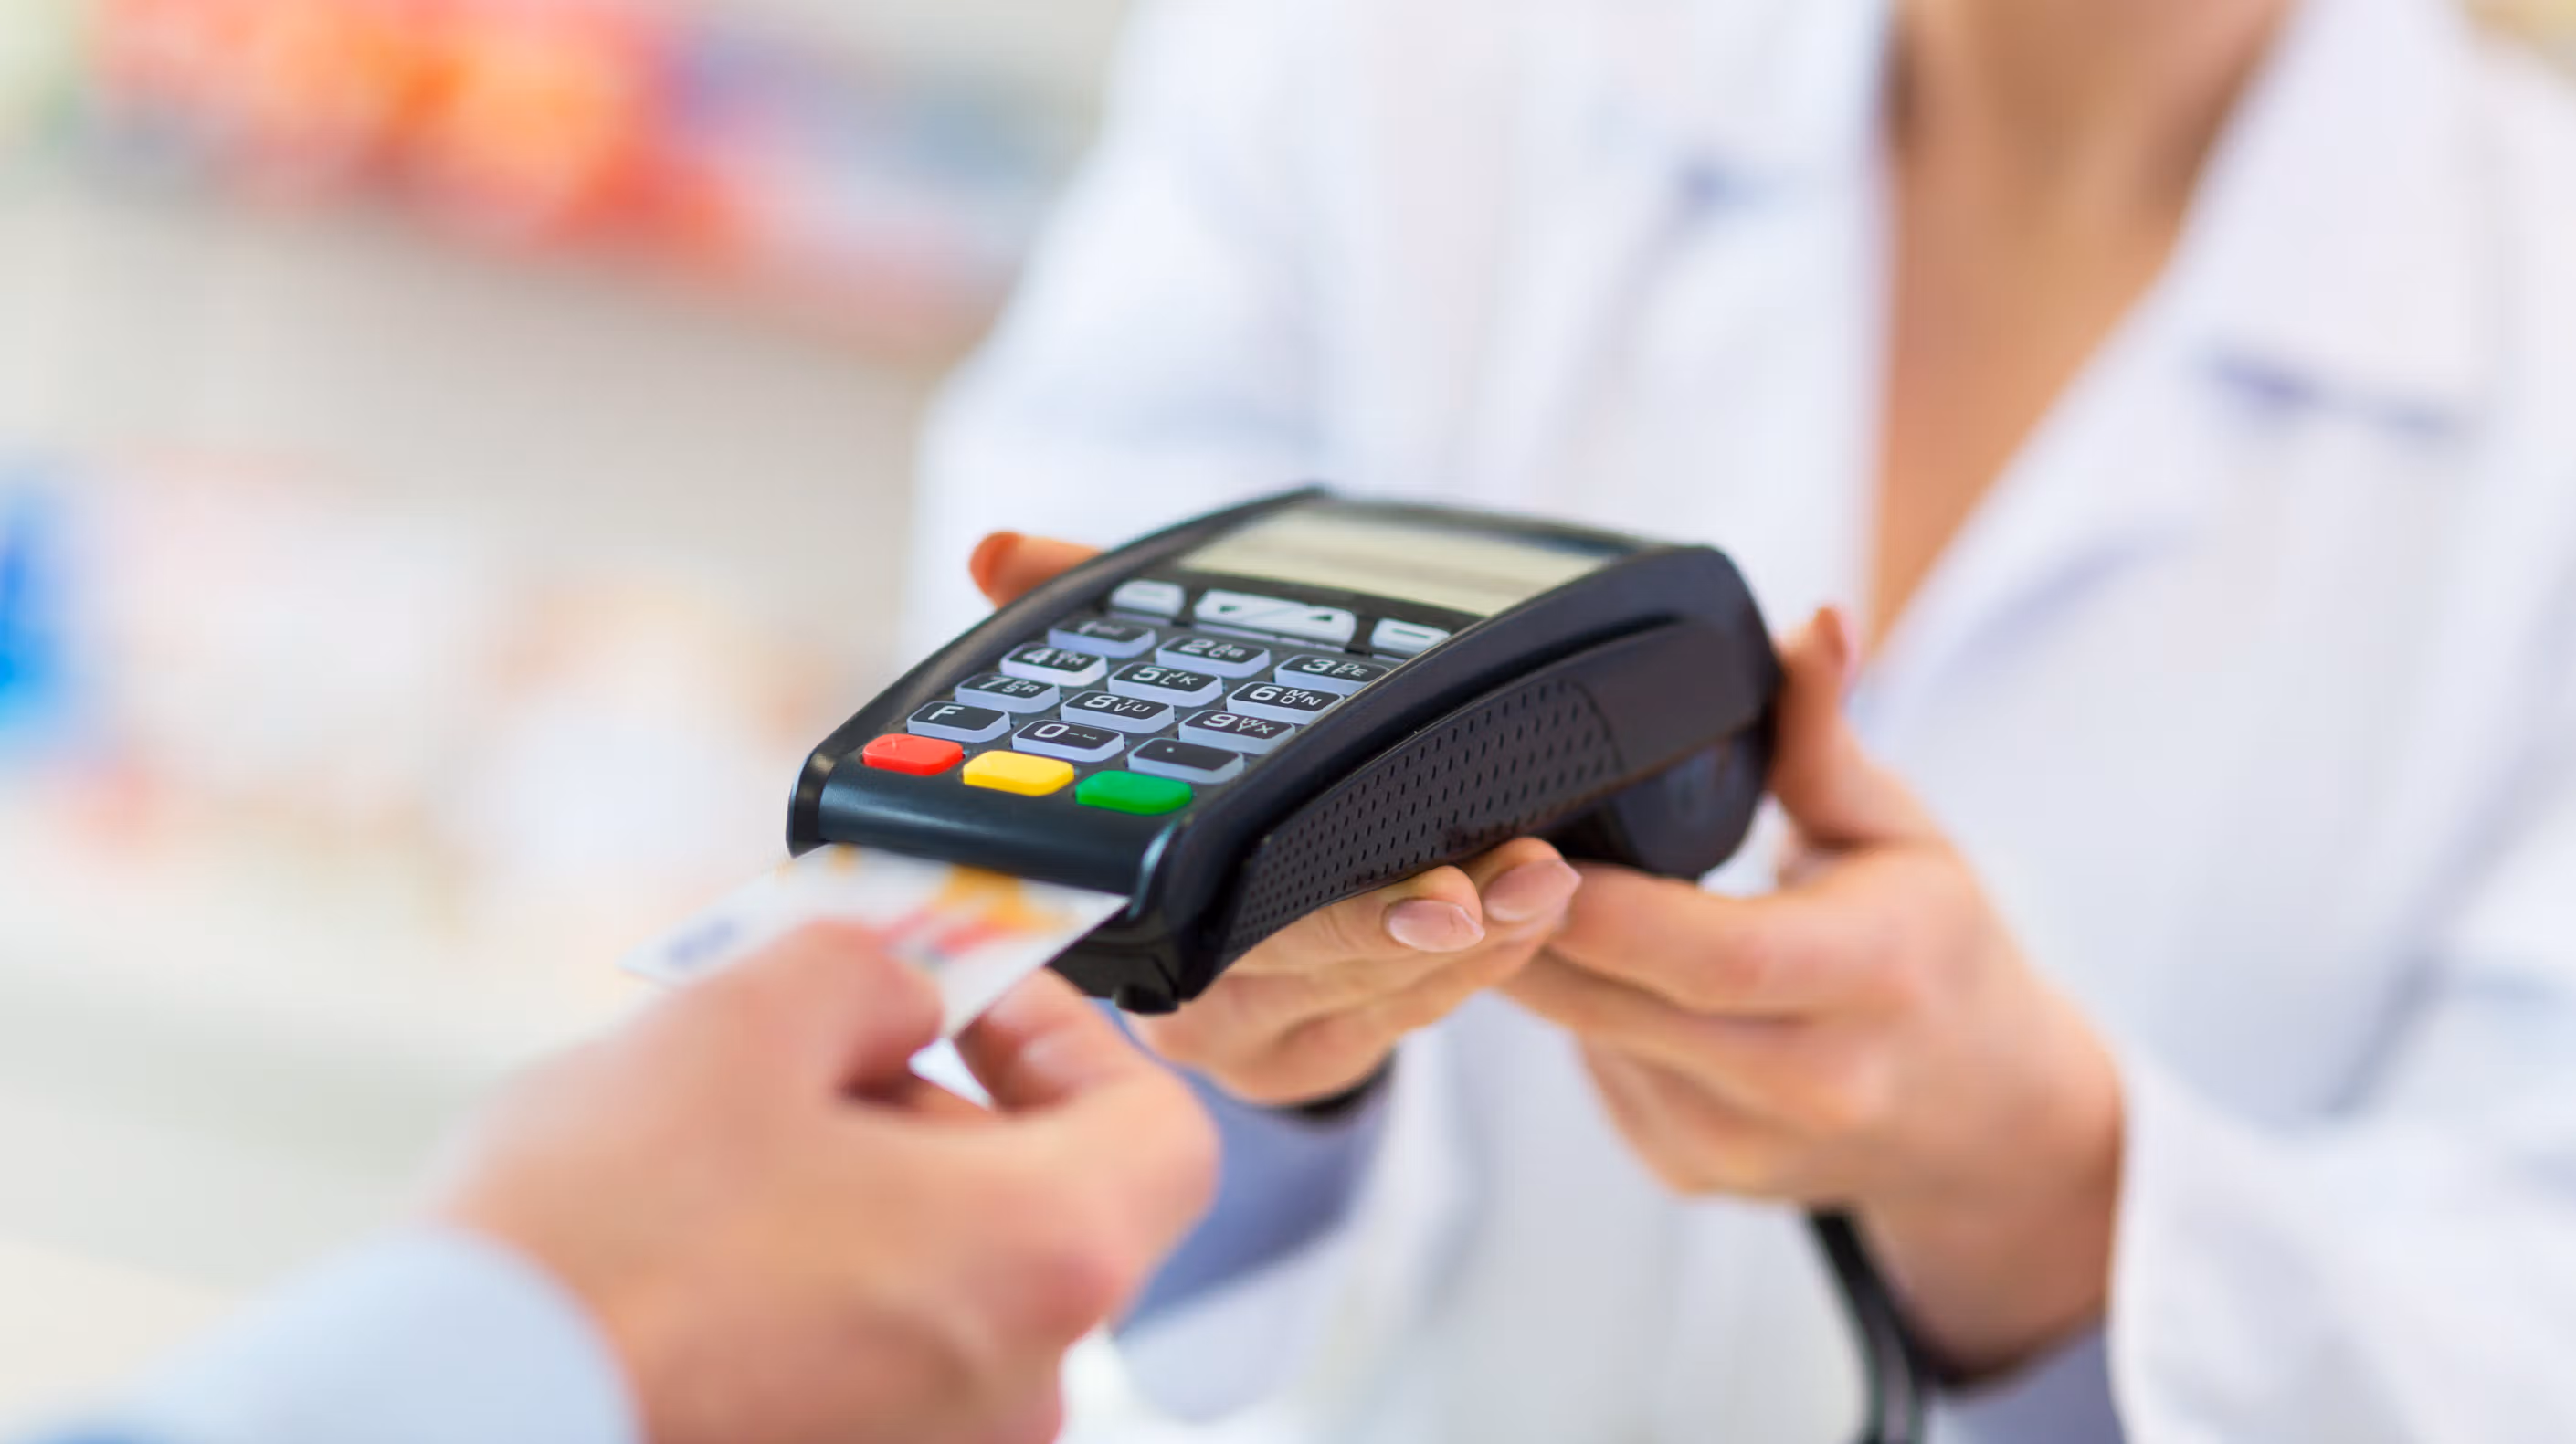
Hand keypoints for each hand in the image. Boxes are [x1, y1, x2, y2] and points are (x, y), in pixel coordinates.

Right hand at [431, 923, 1218, 1443]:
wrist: (443, 1418)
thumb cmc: (593, 1250)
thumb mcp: (741, 1020)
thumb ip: (866, 971)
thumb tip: (900, 989)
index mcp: (1045, 1257)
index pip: (1161, 1130)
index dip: (1077, 1041)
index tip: (981, 1002)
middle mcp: (1018, 1384)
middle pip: (1043, 1209)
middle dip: (936, 1111)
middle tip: (814, 1055)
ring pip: (947, 1292)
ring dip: (866, 1203)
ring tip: (727, 1150)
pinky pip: (877, 1371)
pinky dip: (821, 1297)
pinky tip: (702, 1254)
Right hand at [971, 532, 1582, 1104]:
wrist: (1200, 881)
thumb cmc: (1185, 764)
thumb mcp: (1145, 668)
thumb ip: (1078, 601)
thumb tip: (995, 550)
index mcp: (1129, 906)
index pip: (1241, 919)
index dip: (1350, 912)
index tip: (1445, 895)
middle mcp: (1173, 996)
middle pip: (1331, 969)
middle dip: (1446, 922)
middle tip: (1530, 876)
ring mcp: (1239, 1044)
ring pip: (1382, 1000)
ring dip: (1486, 940)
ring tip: (1551, 877)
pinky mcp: (1299, 1070)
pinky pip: (1402, 1026)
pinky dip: (1476, 975)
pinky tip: (1525, 919)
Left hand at [1499, 608, 2123, 1373]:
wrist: (1985, 1121)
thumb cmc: (1939, 950)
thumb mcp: (1901, 832)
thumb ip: (1827, 735)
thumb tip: (1813, 624)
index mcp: (1876, 977)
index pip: (1716, 952)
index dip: (1604, 903)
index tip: (1525, 839)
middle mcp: (1814, 1079)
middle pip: (1620, 1002)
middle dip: (1525, 924)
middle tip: (1465, 845)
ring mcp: (1747, 1144)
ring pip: (1588, 1041)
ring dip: (1532, 965)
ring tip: (1494, 884)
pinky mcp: (1696, 1173)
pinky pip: (1596, 1078)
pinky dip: (1574, 1014)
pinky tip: (1572, 958)